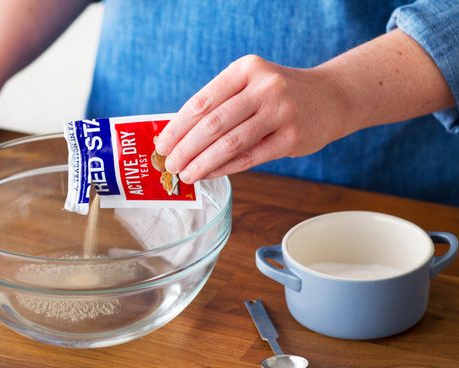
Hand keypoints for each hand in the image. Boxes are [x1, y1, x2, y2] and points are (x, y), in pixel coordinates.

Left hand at [154, 55, 346, 182]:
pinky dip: (225, 168)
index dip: (177, 127)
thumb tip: (178, 137)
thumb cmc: (278, 95)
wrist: (330, 97)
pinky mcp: (292, 137)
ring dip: (203, 163)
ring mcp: (281, 111)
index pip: (202, 101)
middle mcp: (264, 86)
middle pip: (213, 124)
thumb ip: (219, 105)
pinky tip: (209, 174)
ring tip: (186, 175)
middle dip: (186, 148)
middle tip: (170, 165)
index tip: (161, 145)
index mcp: (245, 69)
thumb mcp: (250, 85)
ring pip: (230, 143)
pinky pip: (250, 157)